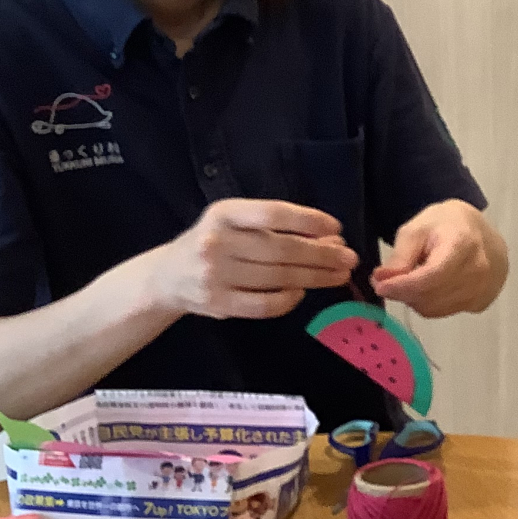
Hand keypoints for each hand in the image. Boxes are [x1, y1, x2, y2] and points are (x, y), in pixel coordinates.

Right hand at [150, 199, 355, 319]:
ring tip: (338, 275)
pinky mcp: (218, 304)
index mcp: (223, 213)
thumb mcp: (234, 223)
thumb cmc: (214, 243)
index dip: (308, 220)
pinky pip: (264, 305)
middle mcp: (217, 241)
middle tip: (350, 258)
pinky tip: (302, 292)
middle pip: (281, 249)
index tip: (337, 228)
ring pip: (277, 278)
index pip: (273, 213)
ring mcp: (214, 275)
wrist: (167, 276)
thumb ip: (274, 227)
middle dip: (322, 255)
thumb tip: (330, 236)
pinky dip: (288, 299)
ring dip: (314, 277)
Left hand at [371, 200, 508, 316]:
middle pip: (431, 295)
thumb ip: (400, 256)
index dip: (403, 285)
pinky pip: (444, 312)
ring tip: (412, 280)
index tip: (380, 286)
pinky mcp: (481, 302)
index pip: (432, 275)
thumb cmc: (447, 226)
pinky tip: (430, 287)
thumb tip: (381, 279)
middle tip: (388, 281)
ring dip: (414, 299)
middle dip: (403, 292)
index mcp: (463, 243)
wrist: (481, 234)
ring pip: (434, 308)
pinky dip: (429, 304)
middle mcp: (479, 270)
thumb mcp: (418, 229)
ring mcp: (483, 289)